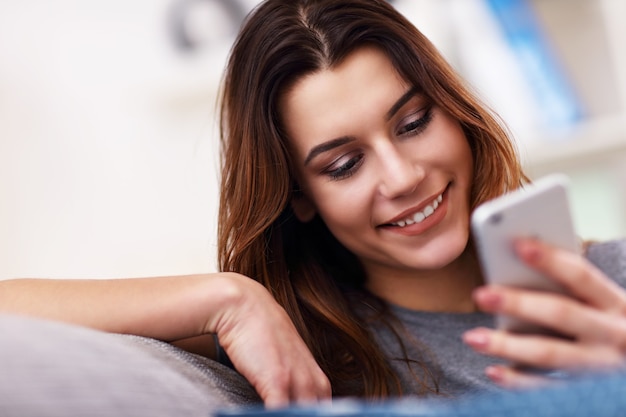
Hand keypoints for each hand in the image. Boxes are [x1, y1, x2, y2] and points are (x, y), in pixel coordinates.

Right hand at [204, 273, 330, 407]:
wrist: (245, 305)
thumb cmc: (260, 335)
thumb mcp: (283, 362)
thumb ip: (291, 386)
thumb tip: (286, 405)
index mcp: (318, 382)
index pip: (327, 414)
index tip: (308, 416)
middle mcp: (313, 384)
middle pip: (320, 416)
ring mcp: (298, 382)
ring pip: (303, 415)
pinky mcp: (278, 381)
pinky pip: (281, 414)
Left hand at [464, 238, 625, 387]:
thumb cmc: (610, 326)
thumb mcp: (605, 304)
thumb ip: (572, 288)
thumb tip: (517, 260)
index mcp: (617, 303)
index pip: (581, 276)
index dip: (550, 260)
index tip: (518, 245)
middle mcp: (612, 334)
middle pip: (561, 314)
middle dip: (518, 303)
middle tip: (480, 295)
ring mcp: (600, 366)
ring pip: (550, 354)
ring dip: (508, 345)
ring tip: (472, 337)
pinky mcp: (586, 390)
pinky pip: (548, 388)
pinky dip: (519, 381)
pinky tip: (493, 371)